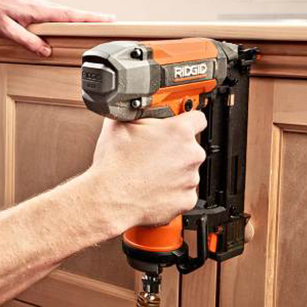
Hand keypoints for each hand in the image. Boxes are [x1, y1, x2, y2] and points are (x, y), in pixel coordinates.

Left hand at [0, 0, 114, 56]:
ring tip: (97, 25)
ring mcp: (39, 6)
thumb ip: (26, 41)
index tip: (109, 19)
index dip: (90, 17)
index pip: (70, 15)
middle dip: (92, 18)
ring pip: (65, 14)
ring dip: (81, 18)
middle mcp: (42, 6)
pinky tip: (71, 24)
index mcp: (39, 10)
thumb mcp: (5, 30)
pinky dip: (68, 18)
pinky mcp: (35, 9)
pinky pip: (56, 14)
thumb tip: (45, 51)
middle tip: (112, 23)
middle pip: (73, 14)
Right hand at [85, 111, 207, 232]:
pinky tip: (153, 188)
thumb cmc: (114, 164)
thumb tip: (136, 106)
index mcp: (178, 131)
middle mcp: (190, 154)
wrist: (109, 198)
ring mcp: (190, 178)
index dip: (186, 120)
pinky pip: (184, 192)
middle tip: (153, 153)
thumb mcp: (119, 123)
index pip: (197, 118)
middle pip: (190, 146)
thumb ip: (136, 112)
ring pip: (187, 170)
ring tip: (150, 173)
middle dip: (175, 149)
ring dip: (173, 170)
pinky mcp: (187, 199)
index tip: (180, 125)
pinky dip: (172, 191)